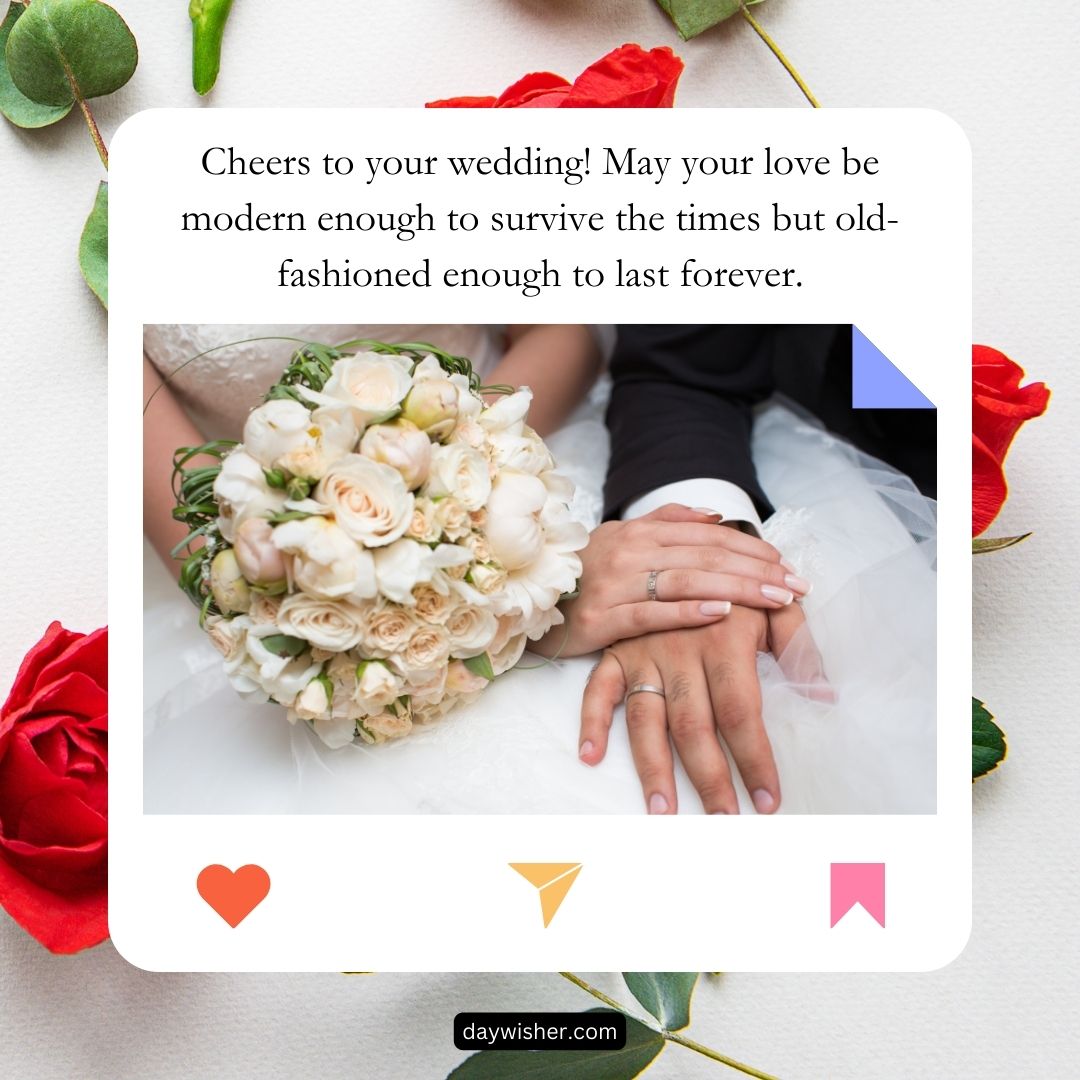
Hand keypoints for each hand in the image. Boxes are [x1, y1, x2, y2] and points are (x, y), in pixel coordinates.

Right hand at [532, 504, 810, 657]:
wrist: (526, 601)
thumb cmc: (583, 573)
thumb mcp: (622, 538)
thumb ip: (667, 522)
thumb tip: (715, 516)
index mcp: (639, 532)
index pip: (707, 536)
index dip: (750, 549)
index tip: (787, 564)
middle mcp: (629, 551)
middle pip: (705, 556)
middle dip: (756, 570)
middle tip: (796, 585)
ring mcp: (614, 583)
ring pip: (686, 580)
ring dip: (737, 588)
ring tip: (775, 599)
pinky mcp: (601, 617)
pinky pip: (650, 612)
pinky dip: (687, 611)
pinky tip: (721, 613)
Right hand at [579, 603, 829, 813]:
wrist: (685, 542)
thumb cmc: (738, 582)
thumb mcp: (774, 606)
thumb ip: (800, 646)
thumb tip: (824, 695)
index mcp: (724, 639)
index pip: (743, 712)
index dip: (756, 759)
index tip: (769, 800)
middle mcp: (681, 650)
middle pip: (694, 725)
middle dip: (710, 779)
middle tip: (724, 820)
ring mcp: (643, 652)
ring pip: (646, 718)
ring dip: (652, 766)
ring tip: (663, 810)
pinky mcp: (617, 651)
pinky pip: (598, 688)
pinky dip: (591, 720)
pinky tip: (590, 756)